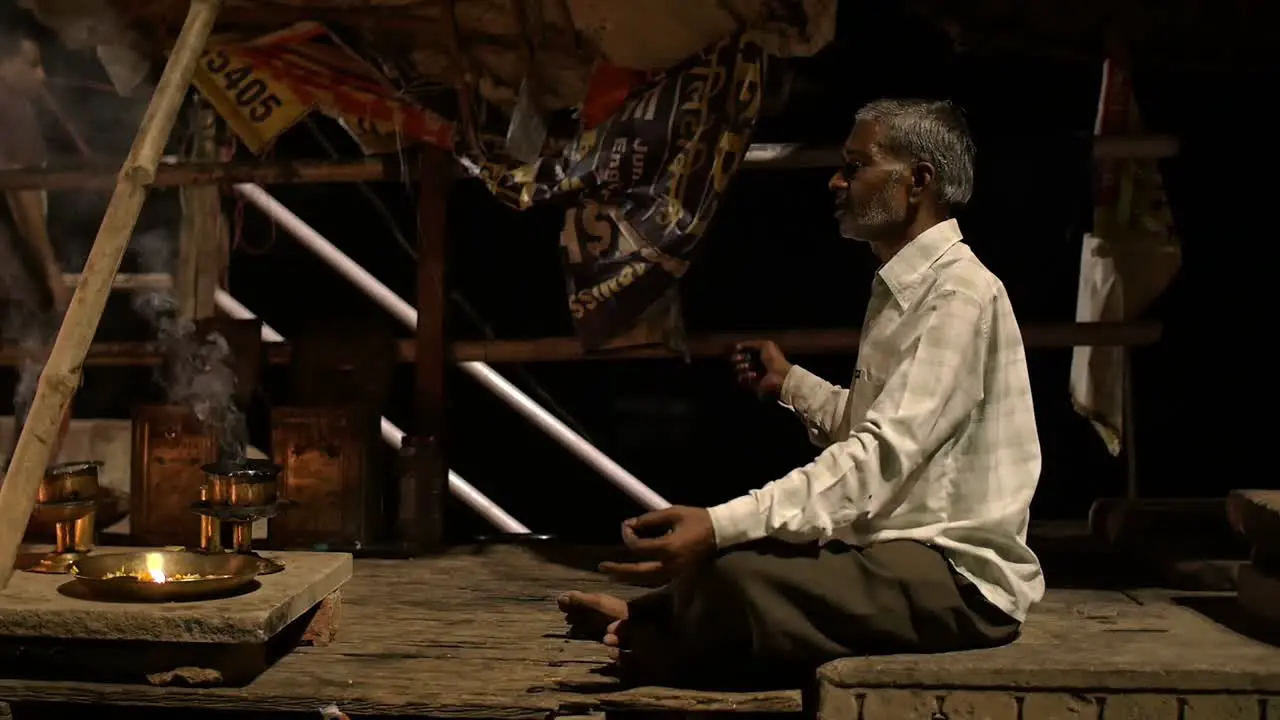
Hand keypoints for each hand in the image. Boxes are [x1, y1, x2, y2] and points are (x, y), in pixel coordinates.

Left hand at [598, 506, 716, 585]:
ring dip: (629, 578)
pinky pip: (660, 582)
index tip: (626, 526)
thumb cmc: (699, 520)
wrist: (723, 533)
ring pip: (647, 581)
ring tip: (613, 575)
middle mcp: (671, 565)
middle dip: (619, 570)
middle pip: (638, 571)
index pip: (638, 547)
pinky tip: (635, 579)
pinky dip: (646, 581)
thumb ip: (649, 519)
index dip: (627, 536)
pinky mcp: (682, 577)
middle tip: (602, 567)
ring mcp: (677, 574)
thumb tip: (629, 524)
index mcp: (668, 547)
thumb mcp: (673, 513)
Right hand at [731, 339, 791, 397]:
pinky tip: (752, 375)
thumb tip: (737, 346)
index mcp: (760, 353)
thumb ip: (751, 344)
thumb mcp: (765, 345)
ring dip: (742, 367)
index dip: (741, 349)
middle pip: (741, 359)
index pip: (746, 350)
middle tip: (738, 358)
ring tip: (748, 367)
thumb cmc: (773, 359)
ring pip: (739, 369)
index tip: (737, 349)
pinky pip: (742, 379)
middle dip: (738, 358)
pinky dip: (745, 376)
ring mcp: (753, 374)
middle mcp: (756, 363)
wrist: (779, 376)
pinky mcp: (752, 383)